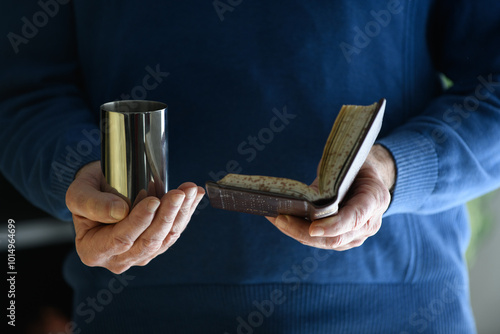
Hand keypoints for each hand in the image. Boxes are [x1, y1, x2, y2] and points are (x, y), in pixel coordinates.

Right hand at [65, 161, 204, 272]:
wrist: (100, 191)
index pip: (120, 239)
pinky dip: (186, 213)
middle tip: (179, 194)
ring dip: (181, 214)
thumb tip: (119, 212)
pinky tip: (195, 196)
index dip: (140, 221)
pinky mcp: (155, 246)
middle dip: (166, 216)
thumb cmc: (88, 191)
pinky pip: (173, 233)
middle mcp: (117, 259)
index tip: (154, 200)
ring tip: (190, 191)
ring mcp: (139, 255)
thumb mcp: (79, 193)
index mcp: (93, 251)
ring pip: (165, 238)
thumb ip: (92, 204)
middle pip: (148, 242)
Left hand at [266, 144, 395, 249]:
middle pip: (335, 238)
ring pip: (324, 243)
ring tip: (275, 218)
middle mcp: (369, 223)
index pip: (354, 217)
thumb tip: (304, 195)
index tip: (312, 228)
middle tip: (280, 219)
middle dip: (304, 231)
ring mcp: (356, 236)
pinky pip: (319, 241)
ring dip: (297, 232)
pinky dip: (299, 232)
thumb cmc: (355, 166)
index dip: (333, 225)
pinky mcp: (342, 240)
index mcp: (375, 199)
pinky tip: (281, 221)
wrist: (368, 179)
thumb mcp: (348, 164)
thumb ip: (332, 180)